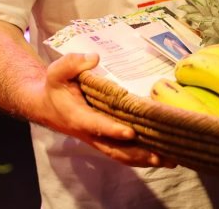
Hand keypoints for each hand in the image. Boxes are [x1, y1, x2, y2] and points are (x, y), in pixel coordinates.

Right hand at [38, 53, 176, 167]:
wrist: (47, 105)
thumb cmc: (56, 86)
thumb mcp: (57, 71)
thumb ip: (72, 63)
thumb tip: (94, 58)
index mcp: (79, 117)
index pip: (97, 125)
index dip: (112, 130)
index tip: (130, 133)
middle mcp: (90, 133)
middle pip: (115, 149)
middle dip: (138, 153)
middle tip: (161, 155)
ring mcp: (99, 139)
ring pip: (122, 154)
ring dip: (145, 158)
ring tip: (171, 160)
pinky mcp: (106, 139)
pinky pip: (124, 152)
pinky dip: (143, 156)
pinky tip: (164, 156)